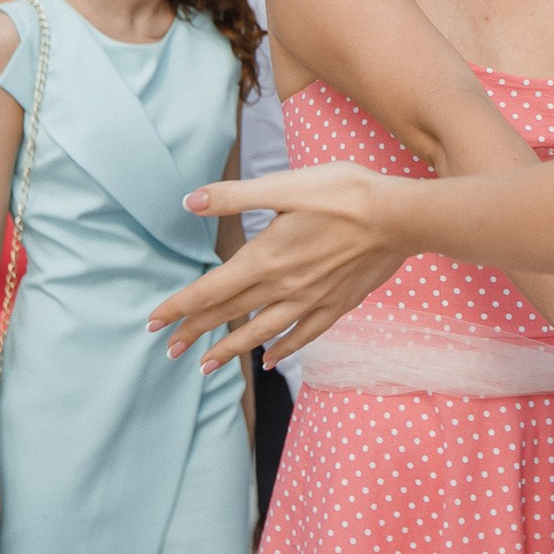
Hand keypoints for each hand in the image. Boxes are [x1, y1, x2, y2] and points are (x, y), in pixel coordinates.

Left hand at [150, 163, 408, 369]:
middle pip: (230, 314)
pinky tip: (269, 359)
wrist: (400, 217)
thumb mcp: (286, 186)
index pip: (211, 290)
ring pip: (261, 332)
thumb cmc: (344, 193)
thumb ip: (234, 196)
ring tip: (206, 367)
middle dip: (195, 333)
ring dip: (230, 349)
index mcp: (265, 258)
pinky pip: (302, 335)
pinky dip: (281, 348)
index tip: (154, 323)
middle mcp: (283, 286)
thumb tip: (188, 201)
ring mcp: (311, 301)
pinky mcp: (336, 305)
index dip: (179, 307)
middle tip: (168, 351)